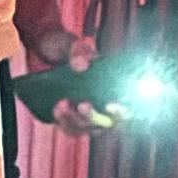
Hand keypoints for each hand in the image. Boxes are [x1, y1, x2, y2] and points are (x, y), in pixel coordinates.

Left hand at [18, 0, 114, 130]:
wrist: (52, 54)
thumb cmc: (74, 53)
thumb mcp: (77, 48)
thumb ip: (81, 53)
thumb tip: (81, 65)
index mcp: (113, 92)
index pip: (125, 111)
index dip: (121, 112)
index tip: (111, 105)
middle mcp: (103, 109)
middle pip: (104, 124)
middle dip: (93, 117)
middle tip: (83, 105)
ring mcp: (87, 117)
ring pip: (84, 128)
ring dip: (73, 119)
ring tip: (62, 104)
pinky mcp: (70, 121)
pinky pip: (69, 128)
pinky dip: (62, 121)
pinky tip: (56, 109)